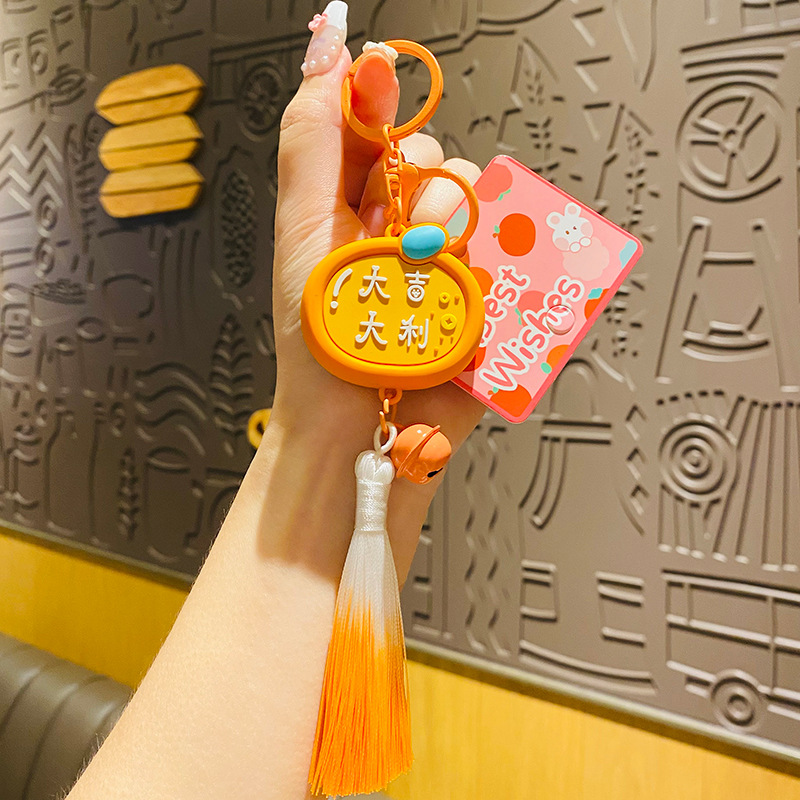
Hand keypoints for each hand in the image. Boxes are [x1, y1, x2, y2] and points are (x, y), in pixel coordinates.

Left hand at [269, 15, 484, 579]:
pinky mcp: (483, 290)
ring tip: (428, 270)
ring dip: (453, 220)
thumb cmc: (325, 342)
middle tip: (396, 227)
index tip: (378, 76)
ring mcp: (445, 258)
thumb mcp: (305, 231)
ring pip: (474, 195)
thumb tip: (327, 47)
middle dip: (418, 177)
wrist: (364, 427)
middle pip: (432, 155)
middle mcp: (398, 225)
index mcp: (348, 206)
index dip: (377, 94)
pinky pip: (510, 243)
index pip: (371, 123)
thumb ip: (313, 139)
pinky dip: (497, 253)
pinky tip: (467, 287)